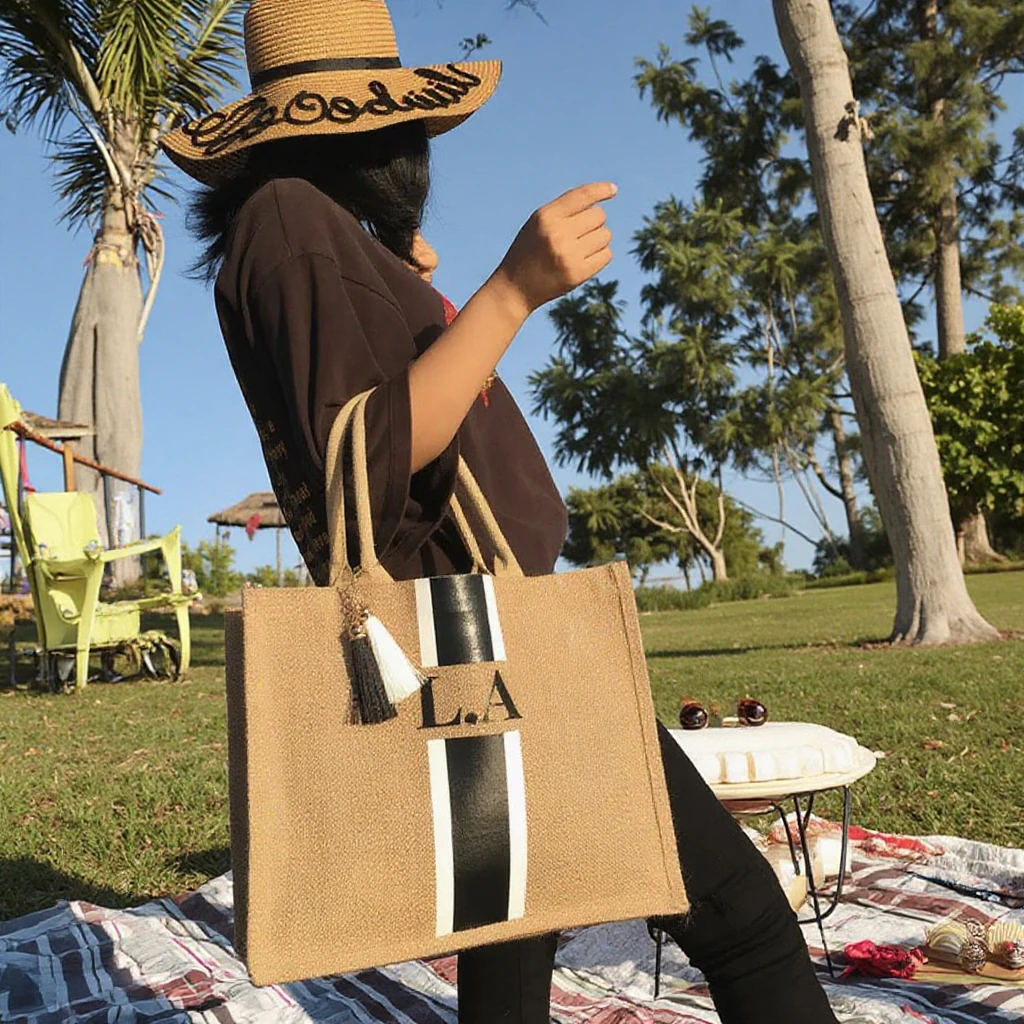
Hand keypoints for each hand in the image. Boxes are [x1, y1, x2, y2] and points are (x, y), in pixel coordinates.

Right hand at [492, 182, 616, 318]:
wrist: (515, 288)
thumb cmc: (529, 251)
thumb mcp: (538, 224)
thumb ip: (563, 211)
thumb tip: (600, 205)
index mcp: (545, 216)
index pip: (582, 196)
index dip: (601, 190)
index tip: (613, 190)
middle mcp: (557, 234)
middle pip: (599, 215)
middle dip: (594, 222)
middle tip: (579, 234)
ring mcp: (568, 255)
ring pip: (605, 235)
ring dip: (598, 239)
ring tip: (580, 248)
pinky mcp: (577, 274)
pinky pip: (607, 255)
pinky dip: (601, 255)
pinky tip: (585, 259)